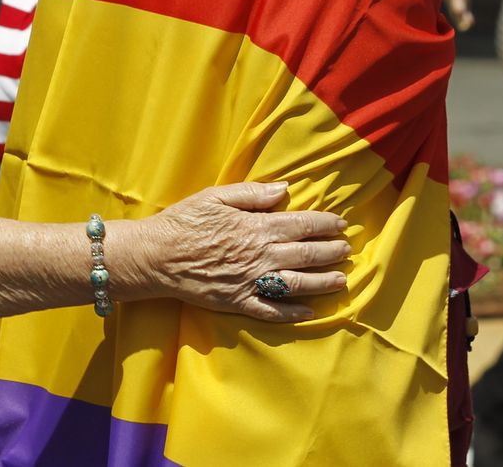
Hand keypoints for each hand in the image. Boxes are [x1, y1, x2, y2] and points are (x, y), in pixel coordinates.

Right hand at [123, 182, 348, 321]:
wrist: (155, 256)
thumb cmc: (184, 221)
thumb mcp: (217, 196)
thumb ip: (253, 193)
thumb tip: (285, 189)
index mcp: (256, 226)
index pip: (301, 225)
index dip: (325, 225)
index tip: (341, 225)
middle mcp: (259, 255)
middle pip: (305, 255)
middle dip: (331, 252)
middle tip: (347, 251)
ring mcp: (250, 282)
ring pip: (296, 284)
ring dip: (322, 282)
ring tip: (341, 280)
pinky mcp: (237, 302)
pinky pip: (271, 311)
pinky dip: (292, 313)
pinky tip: (310, 312)